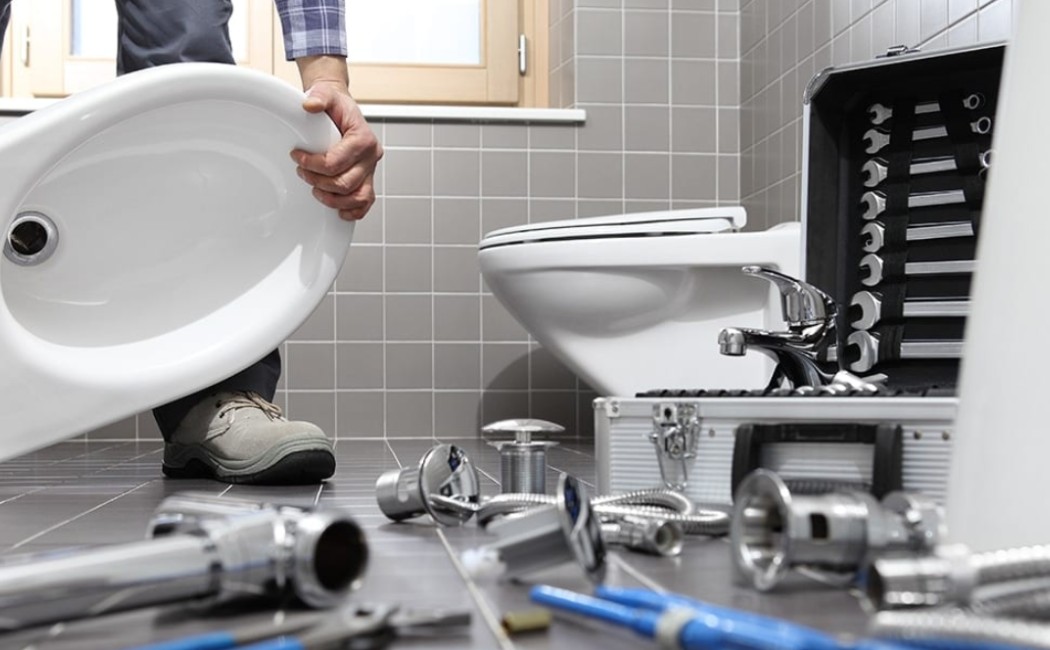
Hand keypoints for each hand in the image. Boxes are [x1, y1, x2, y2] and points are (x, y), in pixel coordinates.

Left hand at [292, 80, 382, 220]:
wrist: (342, 110)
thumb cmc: (336, 105)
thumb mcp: (326, 93)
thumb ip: (319, 96)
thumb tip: (309, 105)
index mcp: (363, 138)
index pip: (336, 162)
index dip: (312, 164)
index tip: (297, 157)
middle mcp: (371, 156)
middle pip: (345, 183)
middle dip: (318, 181)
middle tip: (302, 172)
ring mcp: (370, 170)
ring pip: (358, 198)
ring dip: (333, 200)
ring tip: (316, 190)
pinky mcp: (367, 179)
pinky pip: (366, 202)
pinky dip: (353, 210)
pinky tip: (338, 210)